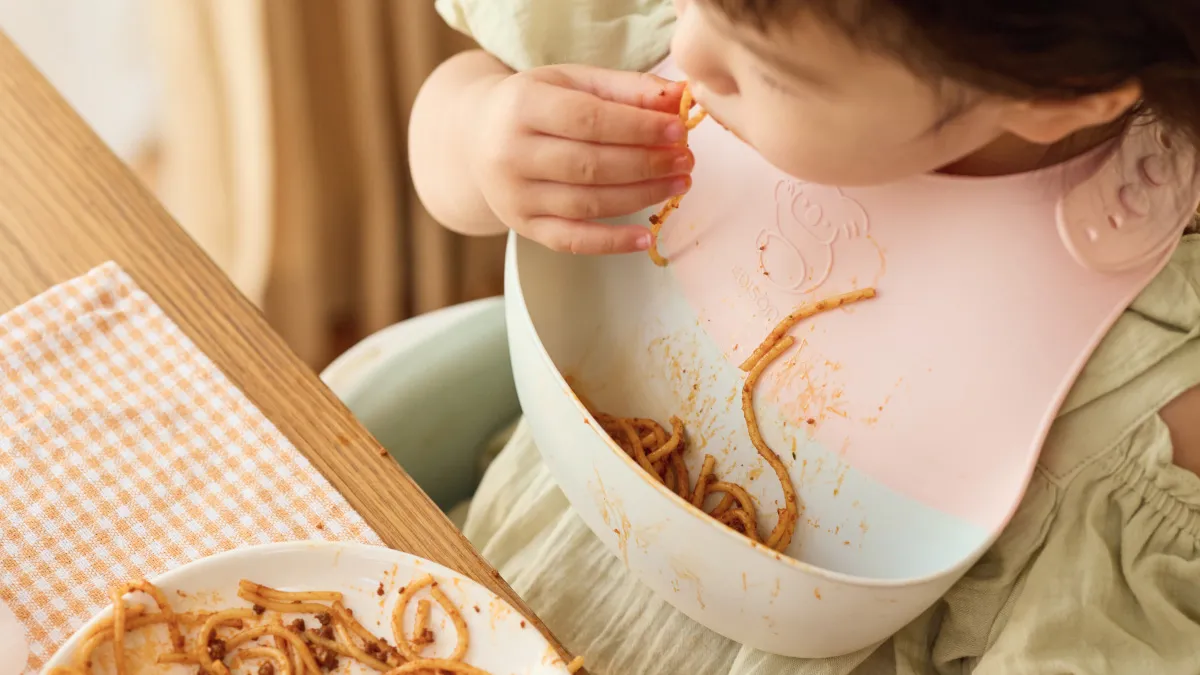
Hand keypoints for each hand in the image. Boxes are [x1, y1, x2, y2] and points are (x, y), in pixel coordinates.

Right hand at [468, 64, 692, 253]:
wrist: (477, 137)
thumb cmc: (536, 105)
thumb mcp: (572, 82)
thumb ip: (626, 89)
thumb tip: (680, 98)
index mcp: (522, 105)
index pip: (589, 120)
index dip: (638, 127)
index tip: (677, 130)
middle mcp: (512, 153)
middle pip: (590, 164)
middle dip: (647, 163)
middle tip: (685, 159)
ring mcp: (515, 195)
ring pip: (588, 203)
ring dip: (641, 197)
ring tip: (678, 185)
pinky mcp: (523, 226)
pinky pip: (572, 241)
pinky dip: (611, 243)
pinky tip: (646, 237)